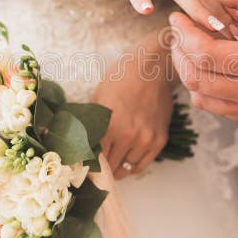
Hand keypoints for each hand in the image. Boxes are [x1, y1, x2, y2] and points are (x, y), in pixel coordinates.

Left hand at [91, 34, 174, 178]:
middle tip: (95, 166)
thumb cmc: (121, 78)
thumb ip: (90, 123)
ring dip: (116, 167)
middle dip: (100, 167)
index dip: (86, 162)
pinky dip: (132, 166)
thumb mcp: (97, 98)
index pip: (92, 156)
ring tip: (110, 163)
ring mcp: (146, 139)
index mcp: (107, 124)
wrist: (153, 68)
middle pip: (108, 166)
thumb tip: (78, 143)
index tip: (82, 165)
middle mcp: (127, 135)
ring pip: (125, 168)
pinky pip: (142, 164)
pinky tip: (125, 162)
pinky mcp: (159, 140)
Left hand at [169, 0, 237, 125]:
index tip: (177, 19)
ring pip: (203, 100)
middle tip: (179, 34)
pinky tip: (212, 70)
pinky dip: (207, 91)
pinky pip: (220, 110)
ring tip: (192, 52)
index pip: (204, 53)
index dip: (183, 35)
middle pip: (196, 80)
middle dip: (180, 54)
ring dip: (190, 75)